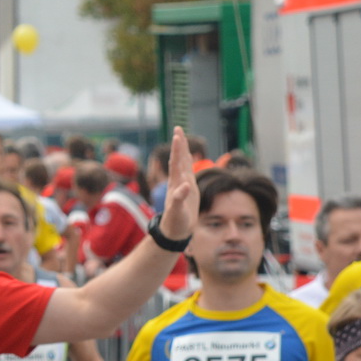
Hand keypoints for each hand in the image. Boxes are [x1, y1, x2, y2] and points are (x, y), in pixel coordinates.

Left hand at [154, 127, 199, 242]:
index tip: (177, 135)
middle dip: (179, 144)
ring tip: (181, 138)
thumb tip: (185, 186)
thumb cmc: (175, 223)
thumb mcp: (177, 212)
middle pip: (178, 159)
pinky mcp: (187, 191)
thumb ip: (179, 199)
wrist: (173, 233)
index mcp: (176, 185)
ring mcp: (182, 186)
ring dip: (182, 151)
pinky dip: (187, 163)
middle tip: (177, 128)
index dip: (177, 149)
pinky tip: (187, 158)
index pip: (176, 163)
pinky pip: (187, 173)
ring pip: (182, 164)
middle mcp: (178, 182)